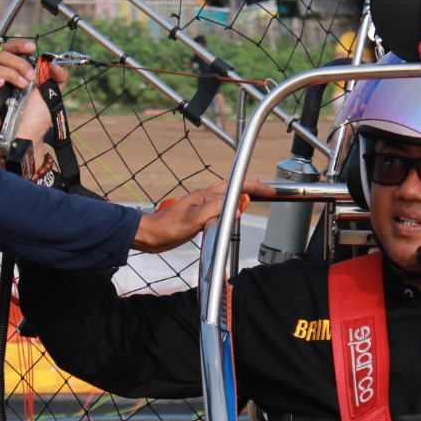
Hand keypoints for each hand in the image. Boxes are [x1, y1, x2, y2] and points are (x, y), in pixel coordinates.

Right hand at [0, 40, 70, 146]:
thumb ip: (59, 76)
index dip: (18, 45)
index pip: (9, 49)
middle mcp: (1, 77)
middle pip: (0, 55)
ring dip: (9, 73)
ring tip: (22, 87)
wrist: (31, 136)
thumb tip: (54, 63)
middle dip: (18, 63)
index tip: (31, 48)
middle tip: (31, 78)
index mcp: (15, 71)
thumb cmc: (38, 116)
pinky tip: (1, 84)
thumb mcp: (52, 93)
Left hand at [132, 180, 275, 252]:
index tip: (270, 191)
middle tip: (268, 190)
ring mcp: (202, 204)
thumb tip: (238, 208)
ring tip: (255, 191)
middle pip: (234, 185)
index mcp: (206, 195)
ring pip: (227, 193)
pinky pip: (220, 204)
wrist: (150, 235)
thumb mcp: (193, 219)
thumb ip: (215, 211)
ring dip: (242, 191)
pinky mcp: (199, 214)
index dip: (255, 188)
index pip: (235, 187)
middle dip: (252, 186)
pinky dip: (231, 203)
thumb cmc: (167, 227)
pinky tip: (231, 207)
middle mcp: (205, 196)